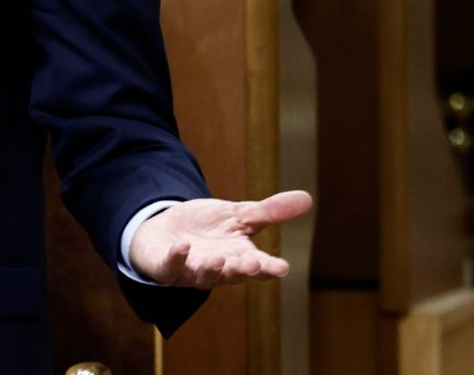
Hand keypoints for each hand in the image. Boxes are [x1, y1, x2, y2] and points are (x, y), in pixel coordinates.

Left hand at [130, 190, 312, 288]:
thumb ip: (270, 212)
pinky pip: (171, 266)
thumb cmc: (207, 227)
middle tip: (254, 265)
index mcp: (239, 258)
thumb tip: (308, 198)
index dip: (269, 268)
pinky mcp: (166, 266)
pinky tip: (183, 247)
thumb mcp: (238, 215)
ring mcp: (191, 271)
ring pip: (204, 276)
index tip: (282, 268)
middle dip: (243, 270)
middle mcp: (218, 269)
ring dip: (212, 269)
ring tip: (220, 259)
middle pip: (233, 274)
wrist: (165, 230)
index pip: (258, 267)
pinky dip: (177, 258)